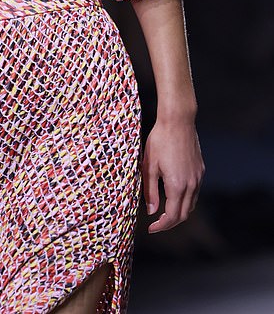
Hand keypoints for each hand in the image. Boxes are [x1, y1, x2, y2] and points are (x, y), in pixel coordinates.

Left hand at [142, 115, 204, 232]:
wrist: (178, 120)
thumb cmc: (160, 140)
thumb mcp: (149, 165)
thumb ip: (150, 190)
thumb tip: (151, 211)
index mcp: (177, 185)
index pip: (172, 216)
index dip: (162, 226)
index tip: (151, 229)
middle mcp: (191, 184)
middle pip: (184, 214)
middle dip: (170, 223)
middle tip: (156, 224)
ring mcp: (198, 177)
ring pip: (191, 204)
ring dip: (179, 212)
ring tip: (164, 211)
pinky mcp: (200, 170)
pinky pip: (195, 192)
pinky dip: (185, 199)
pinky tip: (174, 194)